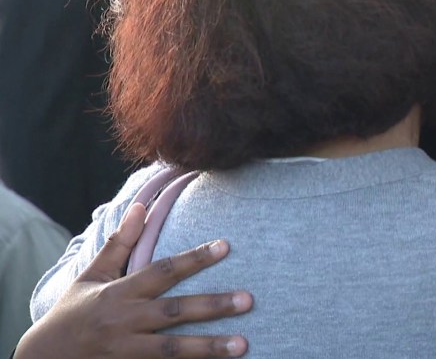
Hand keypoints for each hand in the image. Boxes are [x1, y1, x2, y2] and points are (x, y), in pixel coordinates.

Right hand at [15, 203, 252, 358]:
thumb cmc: (71, 314)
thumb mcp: (91, 276)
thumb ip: (119, 244)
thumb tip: (141, 207)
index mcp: (118, 294)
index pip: (162, 271)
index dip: (194, 259)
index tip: (225, 246)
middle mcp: (123, 322)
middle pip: (174, 312)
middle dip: (212, 306)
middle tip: (249, 300)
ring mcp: (125, 352)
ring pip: (172, 350)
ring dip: (209, 348)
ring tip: (244, 345)